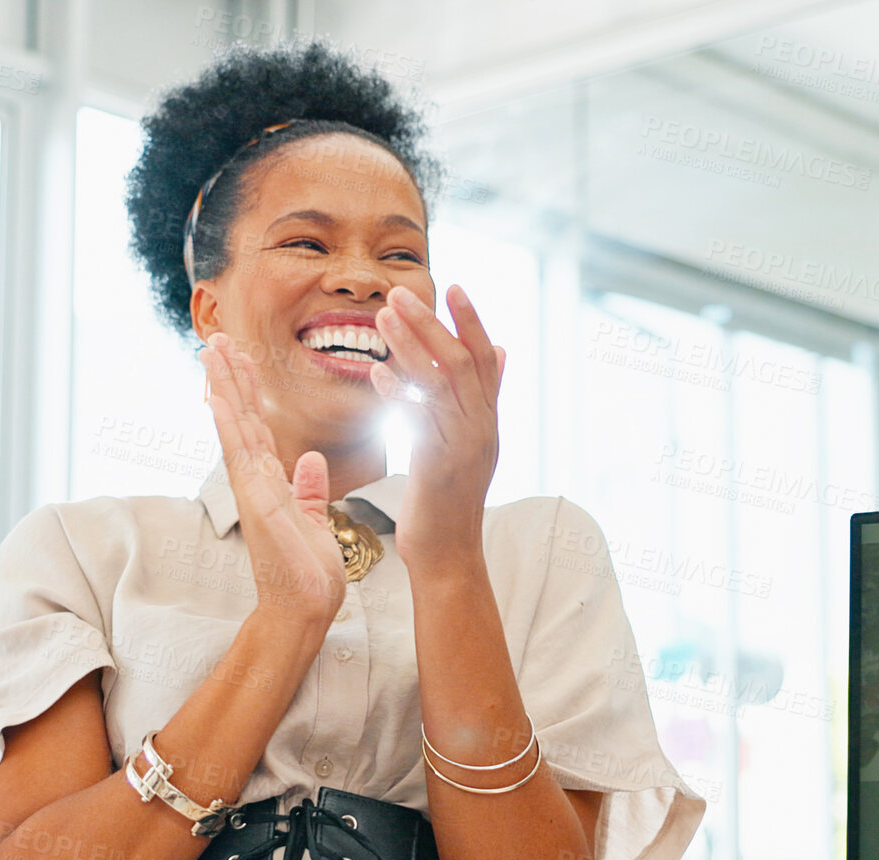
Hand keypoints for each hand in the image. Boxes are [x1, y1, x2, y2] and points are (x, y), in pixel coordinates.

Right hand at [200, 332, 346, 622]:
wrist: (305, 610)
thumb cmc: (309, 573)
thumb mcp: (315, 522)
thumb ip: (309, 490)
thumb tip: (310, 460)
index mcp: (271, 484)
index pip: (258, 426)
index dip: (249, 391)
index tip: (242, 357)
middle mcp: (256, 482)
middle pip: (240, 418)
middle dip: (230, 377)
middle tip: (217, 338)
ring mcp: (252, 491)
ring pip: (235, 428)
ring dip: (223, 388)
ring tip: (212, 350)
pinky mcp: (256, 504)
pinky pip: (240, 458)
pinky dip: (228, 426)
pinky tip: (217, 398)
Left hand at [368, 284, 505, 572]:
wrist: (449, 554)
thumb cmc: (450, 498)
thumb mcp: (473, 442)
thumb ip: (485, 396)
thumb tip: (501, 350)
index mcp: (488, 420)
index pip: (484, 359)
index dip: (470, 321)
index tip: (453, 286)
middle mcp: (481, 429)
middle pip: (460, 362)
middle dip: (430, 324)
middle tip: (400, 293)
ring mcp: (464, 447)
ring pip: (439, 385)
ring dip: (409, 347)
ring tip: (382, 318)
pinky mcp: (439, 466)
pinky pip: (420, 420)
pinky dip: (399, 393)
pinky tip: (378, 372)